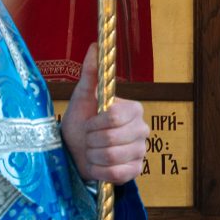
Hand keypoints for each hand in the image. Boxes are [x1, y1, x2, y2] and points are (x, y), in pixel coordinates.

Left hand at [63, 42, 146, 183]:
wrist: (76, 152)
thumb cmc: (80, 123)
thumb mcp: (82, 98)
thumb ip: (91, 73)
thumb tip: (94, 46)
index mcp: (134, 109)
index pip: (114, 117)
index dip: (95, 123)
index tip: (88, 123)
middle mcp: (143, 130)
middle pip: (111, 138)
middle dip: (91, 141)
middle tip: (88, 139)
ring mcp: (141, 151)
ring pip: (112, 157)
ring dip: (93, 156)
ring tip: (91, 152)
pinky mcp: (136, 171)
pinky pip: (116, 174)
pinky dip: (100, 171)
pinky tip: (97, 165)